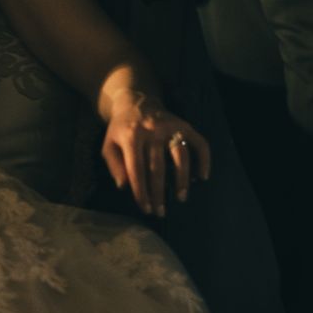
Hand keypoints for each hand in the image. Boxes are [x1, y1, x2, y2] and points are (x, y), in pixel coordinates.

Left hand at [101, 96, 210, 218]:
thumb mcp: (108, 144)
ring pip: (180, 156)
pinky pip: (198, 142)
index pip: (136, 169)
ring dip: (181, 179)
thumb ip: (113, 165)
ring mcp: (170, 127)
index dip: (141, 192)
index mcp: (131, 136)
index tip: (146, 208)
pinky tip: (202, 176)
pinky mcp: (184, 125)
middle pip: (158, 167)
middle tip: (161, 211)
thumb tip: (124, 186)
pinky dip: (203, 159)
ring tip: (181, 197)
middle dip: (159, 192)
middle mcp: (152, 130)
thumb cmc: (121, 130)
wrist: (136, 102)